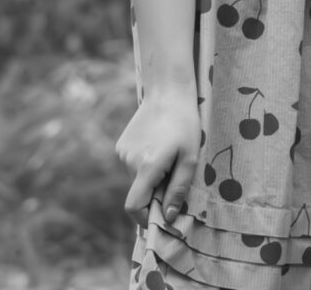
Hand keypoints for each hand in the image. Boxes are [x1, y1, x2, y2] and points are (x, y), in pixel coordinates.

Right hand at [116, 91, 200, 221]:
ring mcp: (121, 153)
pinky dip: (144, 163)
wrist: (168, 92)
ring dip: (151, 175)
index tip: (160, 218)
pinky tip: (158, 143)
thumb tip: (170, 217)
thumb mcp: (190, 158)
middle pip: (139, 191)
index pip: (135, 206)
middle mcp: (129, 161)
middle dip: (155, 192)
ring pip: (136, 177)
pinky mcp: (120, 145)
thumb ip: (179, 189)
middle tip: (175, 174)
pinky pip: (132, 163)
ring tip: (169, 153)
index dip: (145, 217)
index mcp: (147, 167)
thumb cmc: (185, 124)